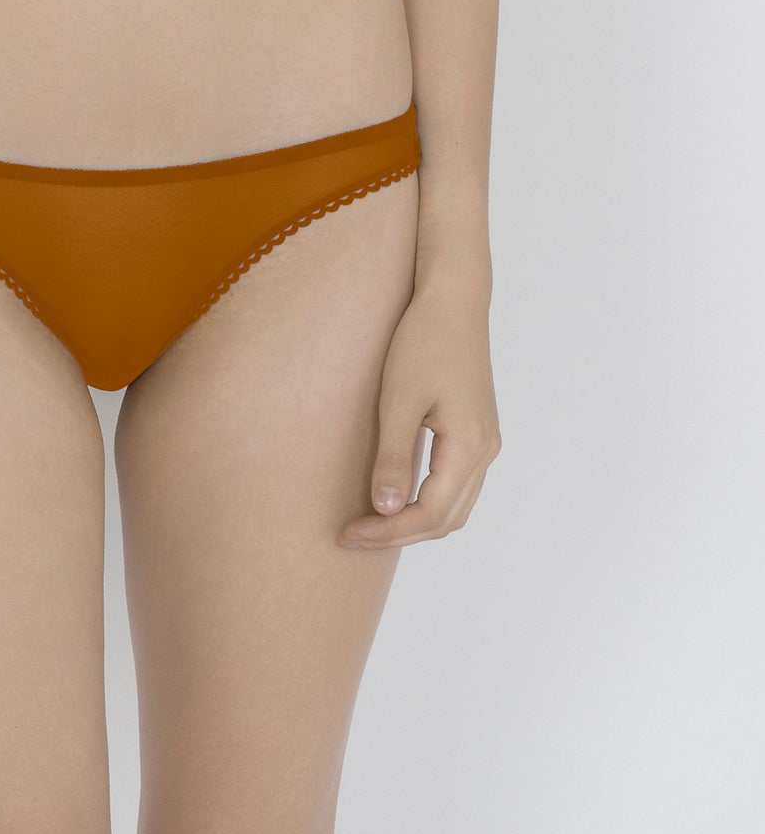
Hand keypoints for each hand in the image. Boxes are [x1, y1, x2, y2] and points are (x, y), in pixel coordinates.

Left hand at [338, 271, 500, 549]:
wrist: (454, 300)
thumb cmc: (423, 341)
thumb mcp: (398, 399)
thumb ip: (393, 457)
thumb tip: (385, 509)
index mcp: (469, 446)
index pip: (429, 514)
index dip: (388, 532)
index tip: (348, 532)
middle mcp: (486, 451)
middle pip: (447, 519)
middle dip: (400, 533)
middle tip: (353, 533)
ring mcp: (486, 441)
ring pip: (456, 506)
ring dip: (416, 521)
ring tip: (371, 521)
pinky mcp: (478, 430)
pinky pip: (458, 485)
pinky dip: (429, 501)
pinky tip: (397, 495)